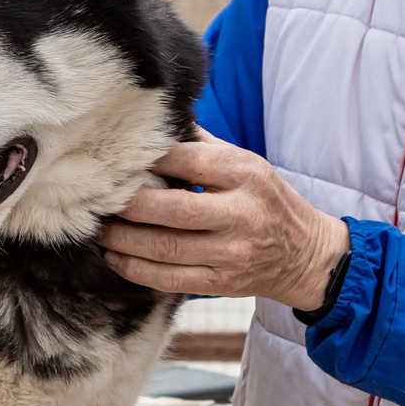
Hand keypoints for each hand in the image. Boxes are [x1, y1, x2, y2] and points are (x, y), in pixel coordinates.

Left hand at [100, 132, 349, 309]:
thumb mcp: (247, 163)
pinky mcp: (222, 283)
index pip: (189, 161)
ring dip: (123, 240)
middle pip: (172, 208)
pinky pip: (169, 279)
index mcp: (246, 173)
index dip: (148, 160)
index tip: (117, 160)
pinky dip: (135, 269)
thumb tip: (154, 122)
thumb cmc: (265, 200)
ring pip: (165, 248)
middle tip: (98, 198)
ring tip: (99, 229)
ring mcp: (232, 252)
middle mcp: (241, 213)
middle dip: (127, 204)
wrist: (305, 254)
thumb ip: (203, 145)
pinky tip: (115, 257)